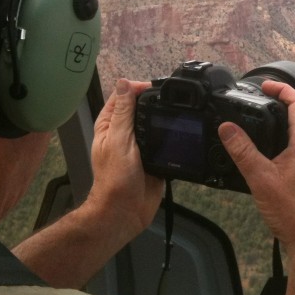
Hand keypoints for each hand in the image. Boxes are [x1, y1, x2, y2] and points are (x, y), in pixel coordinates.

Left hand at [12, 78, 163, 288]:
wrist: (125, 211)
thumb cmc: (115, 178)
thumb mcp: (118, 139)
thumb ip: (123, 112)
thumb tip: (124, 82)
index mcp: (110, 125)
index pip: (123, 97)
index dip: (137, 88)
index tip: (155, 87)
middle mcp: (124, 133)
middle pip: (141, 109)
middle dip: (154, 102)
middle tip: (173, 98)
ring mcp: (140, 146)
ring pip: (154, 124)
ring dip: (165, 119)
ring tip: (182, 111)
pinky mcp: (154, 158)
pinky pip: (165, 143)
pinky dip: (173, 136)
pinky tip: (185, 131)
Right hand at [217, 80, 294, 253]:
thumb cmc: (293, 213)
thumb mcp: (261, 179)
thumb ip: (242, 152)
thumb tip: (227, 128)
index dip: (282, 90)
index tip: (266, 85)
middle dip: (280, 105)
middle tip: (261, 100)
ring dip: (281, 125)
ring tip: (261, 124)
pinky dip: (282, 143)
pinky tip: (267, 156)